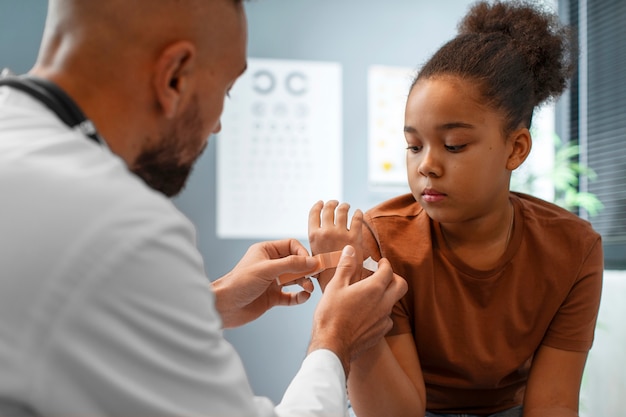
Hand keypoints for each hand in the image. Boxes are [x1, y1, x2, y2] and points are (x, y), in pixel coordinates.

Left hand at [212, 239, 318, 327]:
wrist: (224, 307)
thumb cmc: (239, 283)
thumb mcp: (267, 269)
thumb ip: (291, 264)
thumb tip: (313, 261)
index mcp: (266, 251)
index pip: (291, 246)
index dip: (303, 253)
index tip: (310, 263)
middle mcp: (270, 265)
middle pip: (296, 263)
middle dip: (306, 269)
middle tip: (314, 276)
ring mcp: (272, 281)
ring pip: (295, 279)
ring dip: (304, 283)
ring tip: (309, 288)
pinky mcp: (272, 297)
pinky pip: (291, 296)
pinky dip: (299, 296)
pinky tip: (304, 297)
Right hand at [308, 200, 363, 289]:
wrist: (340, 285)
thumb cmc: (326, 276)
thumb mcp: (313, 259)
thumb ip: (316, 246)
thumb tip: (319, 237)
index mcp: (313, 237)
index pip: (313, 213)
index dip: (318, 206)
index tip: (321, 203)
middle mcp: (326, 232)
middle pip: (328, 209)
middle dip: (332, 204)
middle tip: (336, 203)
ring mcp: (341, 233)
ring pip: (342, 211)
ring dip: (345, 206)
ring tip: (347, 206)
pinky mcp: (355, 237)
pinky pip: (357, 219)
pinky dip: (357, 213)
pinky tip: (358, 213)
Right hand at [308, 245, 407, 376]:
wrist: (332, 345)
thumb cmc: (331, 315)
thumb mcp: (335, 286)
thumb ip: (346, 266)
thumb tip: (350, 250)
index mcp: (374, 288)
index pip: (388, 270)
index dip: (385, 263)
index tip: (380, 262)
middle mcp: (384, 303)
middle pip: (401, 285)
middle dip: (394, 277)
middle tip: (382, 276)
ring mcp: (384, 319)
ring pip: (393, 302)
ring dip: (386, 295)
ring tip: (370, 295)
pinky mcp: (381, 332)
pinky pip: (387, 318)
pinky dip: (380, 312)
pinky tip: (367, 314)